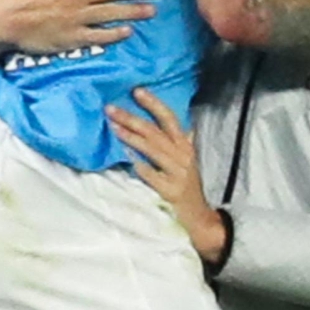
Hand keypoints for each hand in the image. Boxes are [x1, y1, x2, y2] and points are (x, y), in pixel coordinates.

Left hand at [106, 88, 226, 263]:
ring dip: (131, 137)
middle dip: (131, 118)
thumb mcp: (187, 162)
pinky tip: (127, 158)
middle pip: (155, 132)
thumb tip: (180, 123)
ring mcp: (177, 173)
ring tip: (113, 127)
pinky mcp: (170, 191)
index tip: (136, 90)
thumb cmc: (187, 187)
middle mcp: (182, 156)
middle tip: (111, 108)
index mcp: (185, 146)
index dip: (153, 103)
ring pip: (152, 149)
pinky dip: (140, 166)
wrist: (198, 219)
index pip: (169, 119)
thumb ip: (181, 142)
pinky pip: (152, 175)